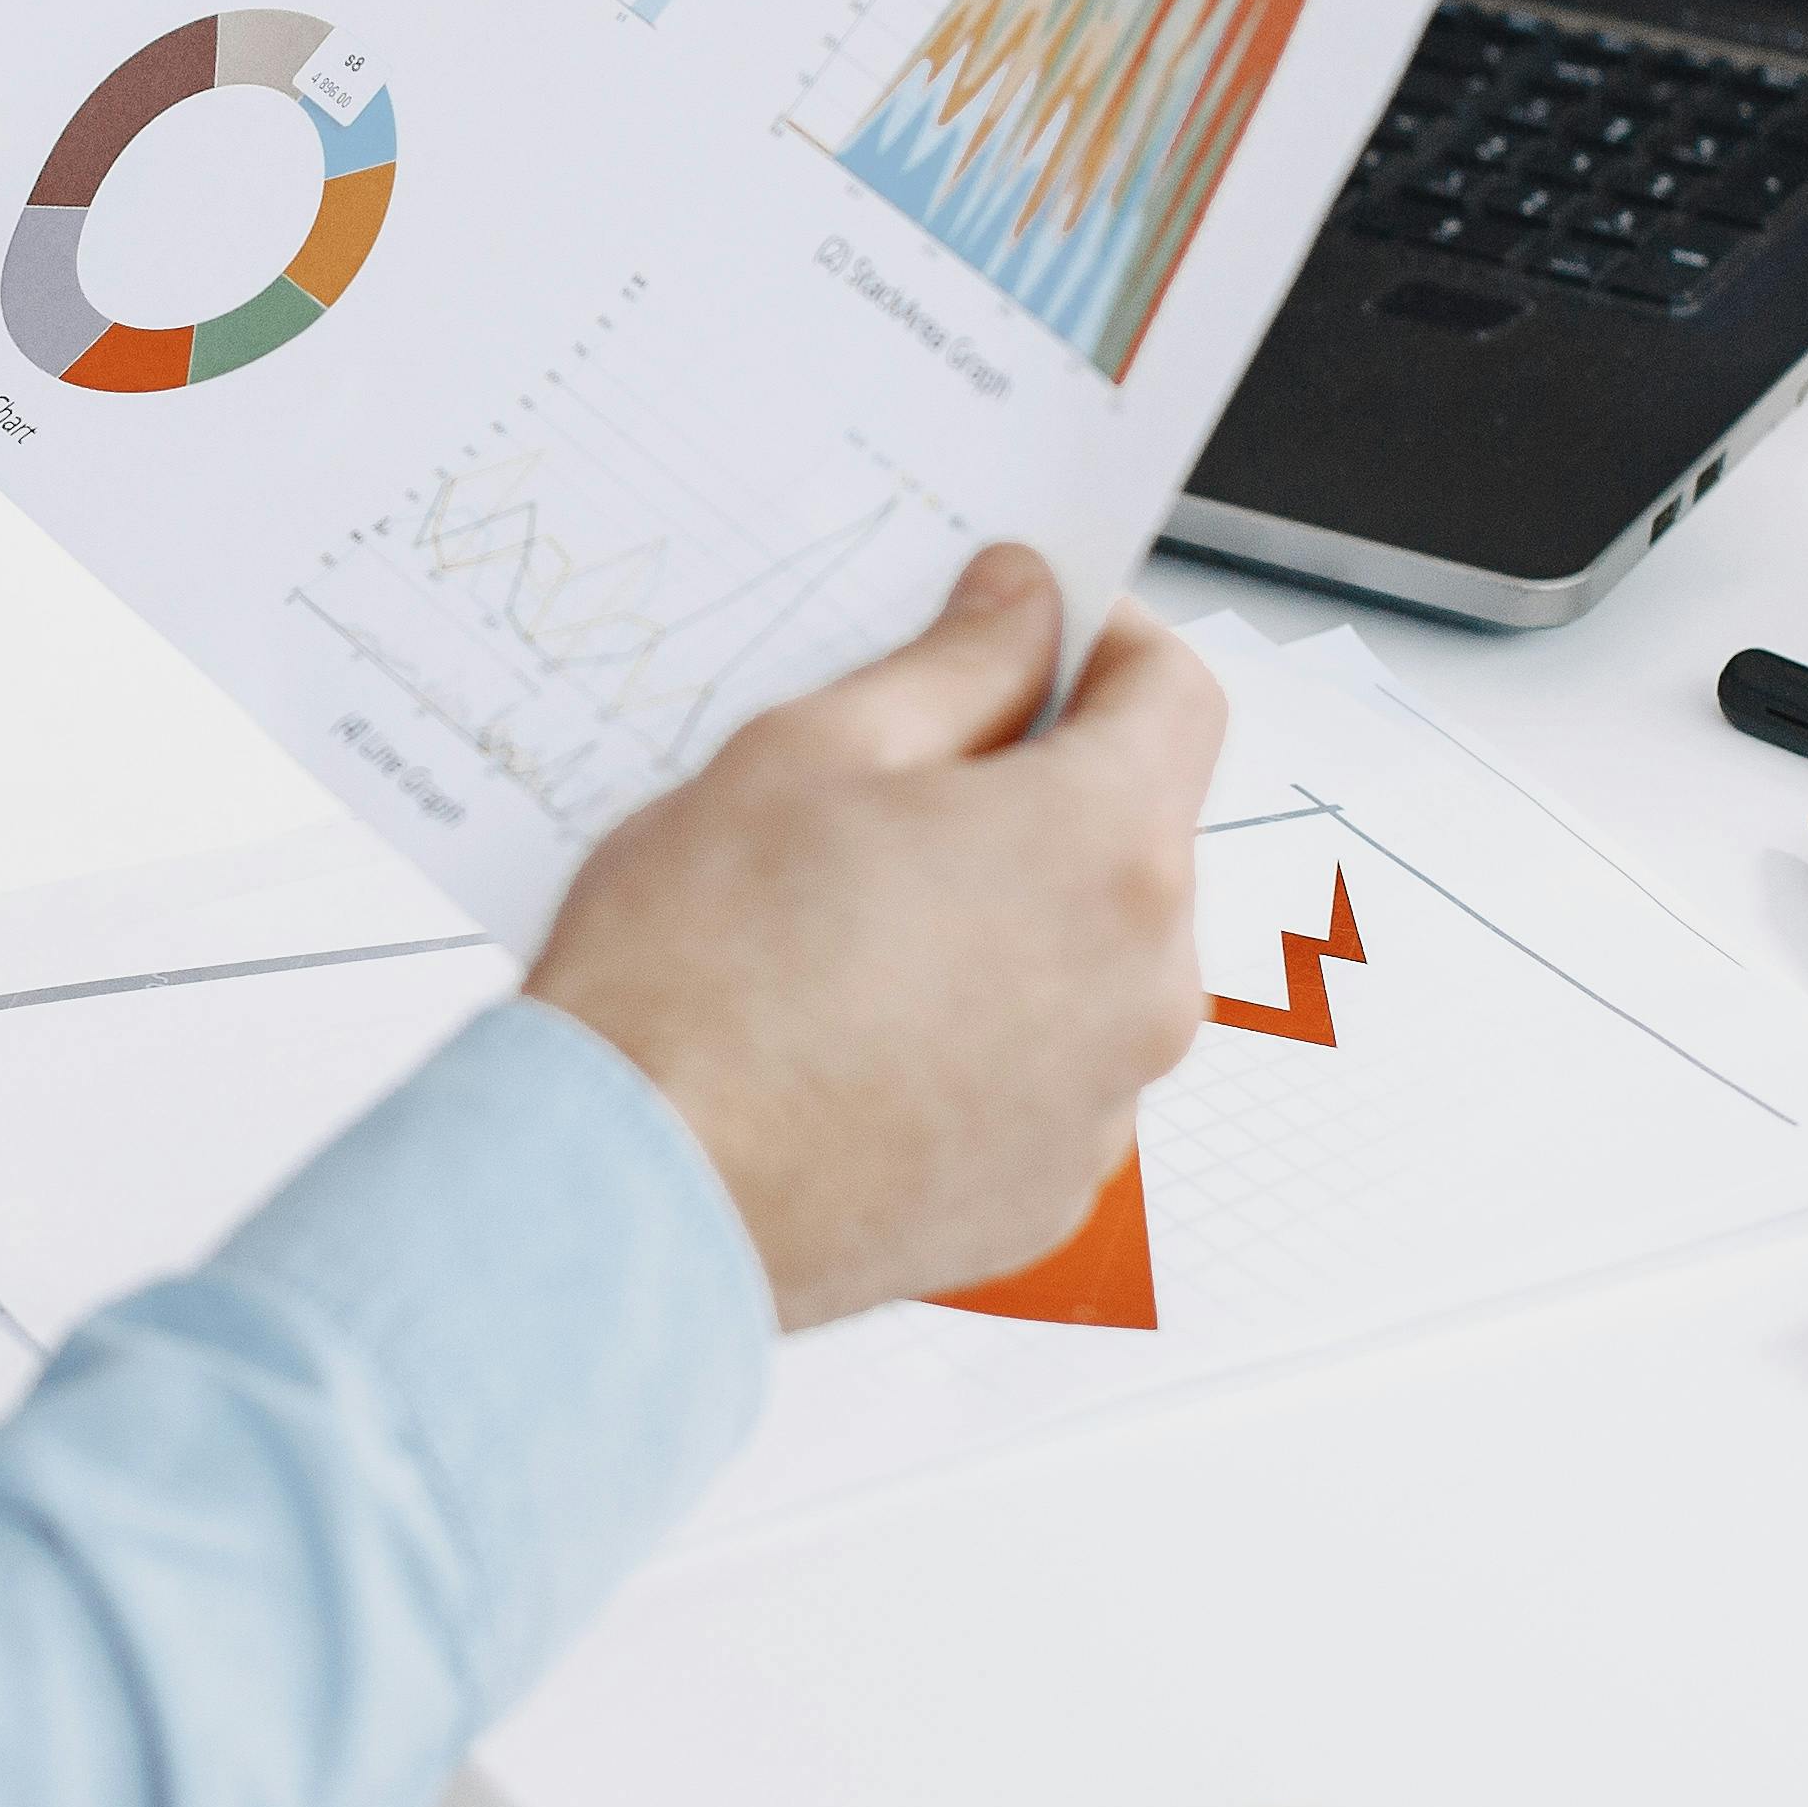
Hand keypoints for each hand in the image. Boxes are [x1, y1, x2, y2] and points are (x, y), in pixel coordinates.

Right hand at [528, 549, 1225, 1329]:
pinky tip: (853, 1029)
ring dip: (1009, 916)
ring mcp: (1102, 1107)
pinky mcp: (1043, 1195)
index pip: (1178, 693)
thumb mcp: (810, 751)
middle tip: (891, 783)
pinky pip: (1044, 1074)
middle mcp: (1144, 987)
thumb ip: (955, 666)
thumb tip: (1021, 612)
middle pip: (1135, 835)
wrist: (629, 1192)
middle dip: (1037, 789)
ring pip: (1090, 960)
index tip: (1027, 633)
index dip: (1102, 639)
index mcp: (1105, 849)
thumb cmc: (697, 977)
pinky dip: (980, 1036)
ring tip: (849, 922)